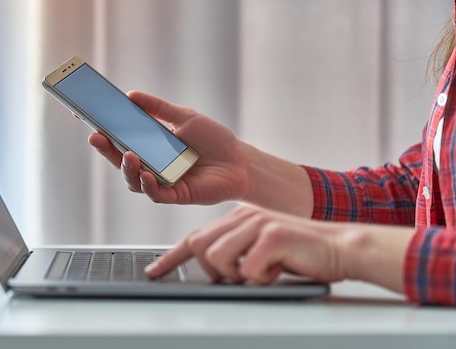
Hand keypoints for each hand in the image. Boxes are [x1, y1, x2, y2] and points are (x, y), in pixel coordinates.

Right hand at [88, 90, 251, 204]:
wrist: (239, 161)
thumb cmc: (214, 140)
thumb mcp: (184, 117)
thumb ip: (158, 108)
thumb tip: (130, 95)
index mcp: (150, 145)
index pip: (119, 136)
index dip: (100, 127)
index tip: (81, 113)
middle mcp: (151, 164)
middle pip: (120, 158)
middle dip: (105, 148)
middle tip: (94, 135)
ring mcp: (160, 181)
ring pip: (133, 179)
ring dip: (126, 168)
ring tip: (127, 154)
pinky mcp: (174, 195)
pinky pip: (155, 193)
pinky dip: (148, 184)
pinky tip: (147, 174)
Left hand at [145, 206, 348, 283]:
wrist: (340, 247)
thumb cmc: (300, 254)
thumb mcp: (259, 249)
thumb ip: (235, 251)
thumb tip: (210, 269)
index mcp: (237, 218)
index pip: (195, 237)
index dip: (172, 258)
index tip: (154, 272)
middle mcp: (243, 216)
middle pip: (200, 246)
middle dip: (212, 270)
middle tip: (239, 276)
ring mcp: (257, 223)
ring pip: (218, 258)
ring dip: (237, 275)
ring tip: (261, 271)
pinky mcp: (272, 235)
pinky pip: (247, 268)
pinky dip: (261, 278)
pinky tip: (278, 270)